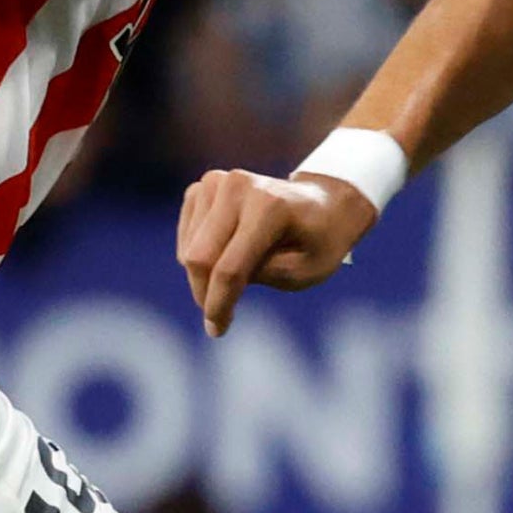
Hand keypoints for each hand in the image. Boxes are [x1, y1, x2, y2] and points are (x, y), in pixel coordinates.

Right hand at [177, 167, 380, 336]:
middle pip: (199, 258)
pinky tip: (229, 254)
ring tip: (242, 276)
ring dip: (206, 276)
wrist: (325, 203)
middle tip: (219, 319)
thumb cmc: (320, 241)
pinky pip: (187, 237)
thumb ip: (260, 275)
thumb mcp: (305, 272)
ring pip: (189, 250)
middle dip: (205, 295)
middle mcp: (238, 187)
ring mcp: (217, 182)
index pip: (229, 268)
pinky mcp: (203, 187)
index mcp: (270, 207)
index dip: (218, 304)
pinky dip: (201, 256)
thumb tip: (214, 279)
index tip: (217, 330)